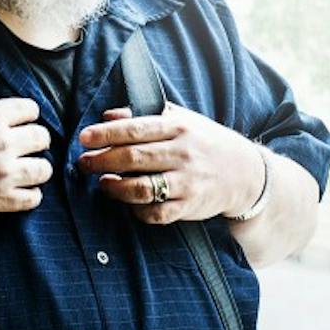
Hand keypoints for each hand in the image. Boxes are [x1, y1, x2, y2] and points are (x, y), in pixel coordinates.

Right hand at [0, 92, 52, 221]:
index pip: (29, 109)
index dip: (28, 114)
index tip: (25, 120)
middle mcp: (4, 142)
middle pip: (42, 138)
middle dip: (39, 141)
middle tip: (32, 146)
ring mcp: (4, 172)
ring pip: (43, 169)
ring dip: (40, 169)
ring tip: (33, 171)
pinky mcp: (0, 198)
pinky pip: (31, 199)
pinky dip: (32, 197)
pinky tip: (27, 194)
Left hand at [77, 103, 264, 223]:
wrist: (245, 173)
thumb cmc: (205, 142)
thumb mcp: (181, 120)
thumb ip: (144, 115)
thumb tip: (108, 115)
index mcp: (179, 128)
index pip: (135, 129)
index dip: (106, 134)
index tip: (84, 138)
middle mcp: (182, 154)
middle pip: (133, 158)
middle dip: (102, 160)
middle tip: (83, 163)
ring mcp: (187, 182)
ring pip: (141, 188)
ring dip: (115, 187)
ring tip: (103, 183)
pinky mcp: (189, 207)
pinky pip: (156, 213)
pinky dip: (137, 210)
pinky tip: (128, 203)